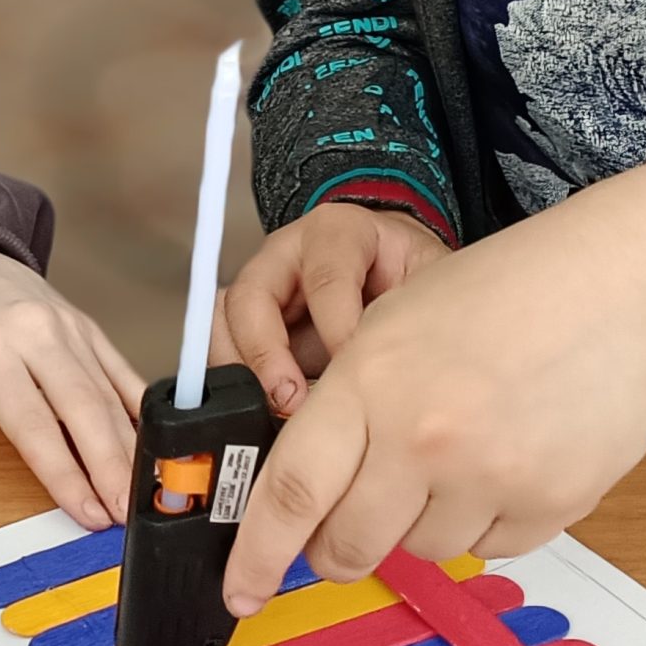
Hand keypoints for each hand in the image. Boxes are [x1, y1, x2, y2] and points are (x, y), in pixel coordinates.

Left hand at [0, 241, 141, 528]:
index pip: (32, 421)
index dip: (62, 471)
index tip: (84, 509)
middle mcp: (34, 333)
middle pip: (82, 407)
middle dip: (109, 465)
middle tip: (125, 513)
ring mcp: (68, 328)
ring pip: (109, 393)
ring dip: (130, 446)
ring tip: (144, 493)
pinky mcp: (88, 328)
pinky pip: (122, 371)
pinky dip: (141, 409)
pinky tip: (158, 444)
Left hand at [220, 159, 645, 611]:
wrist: (620, 288)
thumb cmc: (501, 295)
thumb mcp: (392, 326)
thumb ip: (346, 409)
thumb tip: (303, 495)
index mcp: (369, 381)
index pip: (291, 490)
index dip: (257, 553)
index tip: (240, 591)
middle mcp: (423, 437)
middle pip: (348, 544)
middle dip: (335, 549)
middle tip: (346, 529)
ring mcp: (490, 476)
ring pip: (419, 550)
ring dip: (418, 525)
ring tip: (455, 456)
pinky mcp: (549, 506)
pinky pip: (487, 548)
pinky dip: (483, 521)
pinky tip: (504, 461)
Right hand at [220, 202, 453, 409]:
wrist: (387, 267)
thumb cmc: (405, 274)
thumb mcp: (426, 280)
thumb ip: (413, 313)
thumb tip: (408, 372)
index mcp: (337, 233)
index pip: (326, 277)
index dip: (337, 329)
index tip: (354, 373)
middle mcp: (285, 254)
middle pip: (252, 295)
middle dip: (267, 354)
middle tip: (292, 400)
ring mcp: (257, 285)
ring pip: (223, 323)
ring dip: (242, 372)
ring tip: (275, 412)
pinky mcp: (243, 321)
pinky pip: (219, 348)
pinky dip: (234, 382)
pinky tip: (263, 409)